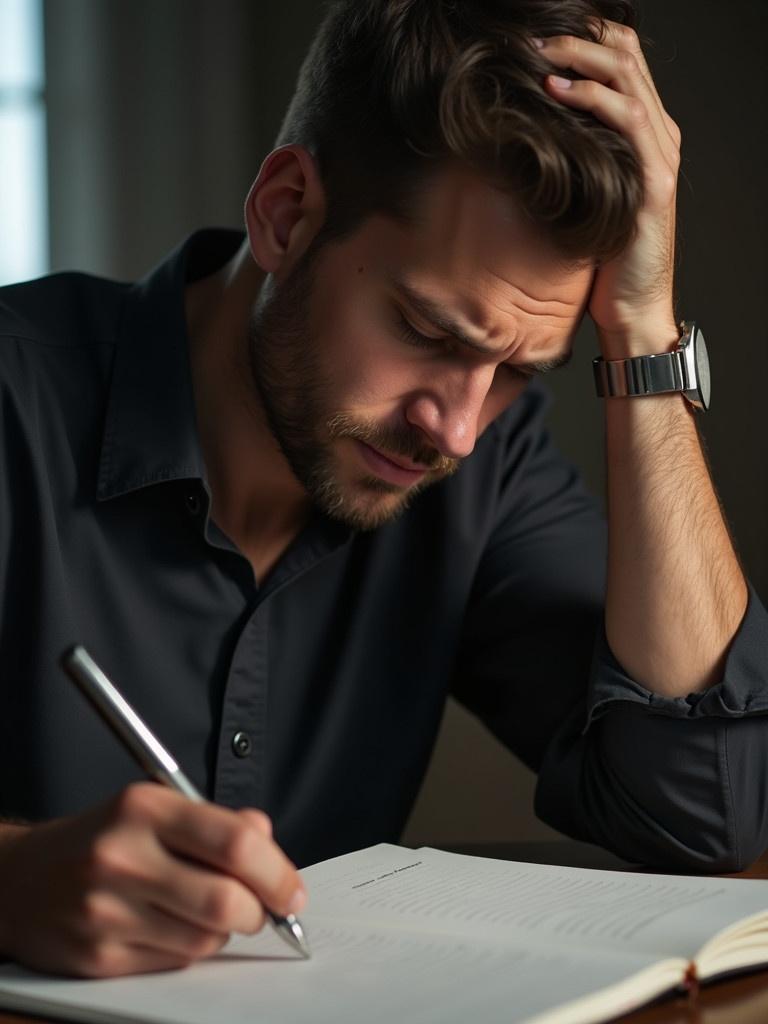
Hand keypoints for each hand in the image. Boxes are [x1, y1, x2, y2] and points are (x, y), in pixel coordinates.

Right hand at [0, 784, 305, 976]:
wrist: (18, 879)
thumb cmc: (103, 837)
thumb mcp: (156, 807)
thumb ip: (218, 820)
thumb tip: (268, 839)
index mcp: (144, 808)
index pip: (234, 842)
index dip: (277, 871)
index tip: (292, 891)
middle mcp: (123, 857)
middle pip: (227, 901)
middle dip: (259, 912)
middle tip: (264, 909)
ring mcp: (107, 910)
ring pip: (205, 940)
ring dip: (224, 932)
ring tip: (207, 910)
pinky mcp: (98, 956)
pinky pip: (174, 963)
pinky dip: (190, 950)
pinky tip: (174, 927)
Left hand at [537, 22, 681, 355]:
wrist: (631, 309)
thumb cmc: (602, 260)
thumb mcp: (586, 197)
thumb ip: (577, 159)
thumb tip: (528, 132)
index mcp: (648, 136)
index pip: (624, 62)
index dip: (586, 38)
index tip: (539, 38)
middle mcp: (660, 137)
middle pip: (627, 56)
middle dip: (578, 35)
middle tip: (532, 36)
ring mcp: (660, 156)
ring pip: (626, 78)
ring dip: (580, 55)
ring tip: (540, 51)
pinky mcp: (652, 182)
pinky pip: (626, 120)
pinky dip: (591, 97)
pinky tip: (558, 90)